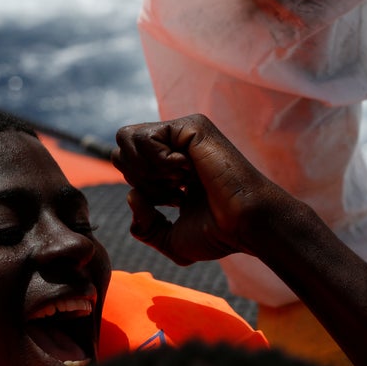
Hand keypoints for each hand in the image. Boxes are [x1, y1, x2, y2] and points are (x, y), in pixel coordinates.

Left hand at [112, 114, 290, 264]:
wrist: (245, 224)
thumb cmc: (217, 234)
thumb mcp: (169, 239)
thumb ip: (143, 225)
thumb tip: (130, 195)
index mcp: (169, 168)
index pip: (126, 164)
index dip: (139, 188)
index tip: (174, 201)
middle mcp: (174, 146)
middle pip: (121, 149)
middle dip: (137, 178)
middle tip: (173, 192)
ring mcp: (182, 133)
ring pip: (127, 139)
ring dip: (145, 170)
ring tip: (179, 181)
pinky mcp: (190, 126)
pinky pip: (145, 137)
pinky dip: (157, 163)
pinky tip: (185, 171)